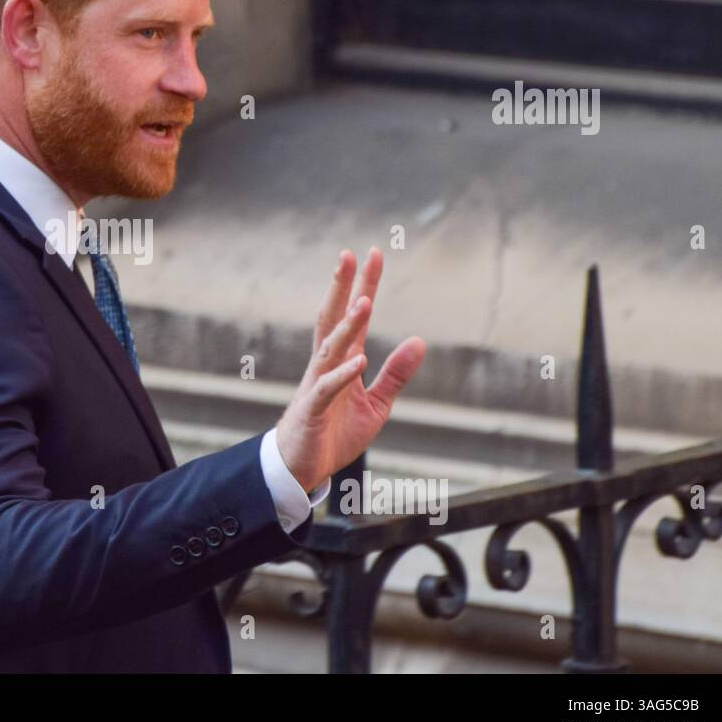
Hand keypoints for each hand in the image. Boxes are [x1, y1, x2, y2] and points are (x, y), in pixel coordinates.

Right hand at [276, 247, 425, 491]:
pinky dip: (343, 373)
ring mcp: (317, 385)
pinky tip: (358, 360)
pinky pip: (328, 388)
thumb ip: (395, 374)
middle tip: (350, 255)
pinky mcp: (313, 410)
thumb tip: (420, 340)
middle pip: (333, 319)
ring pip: (330, 348)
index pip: (353, 316)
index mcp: (342, 361)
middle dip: (342, 288)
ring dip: (347, 326)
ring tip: (364, 303)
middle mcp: (327, 365)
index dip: (364, 285)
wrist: (301, 467)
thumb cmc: (334, 432)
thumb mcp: (376, 404)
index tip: (374, 254)